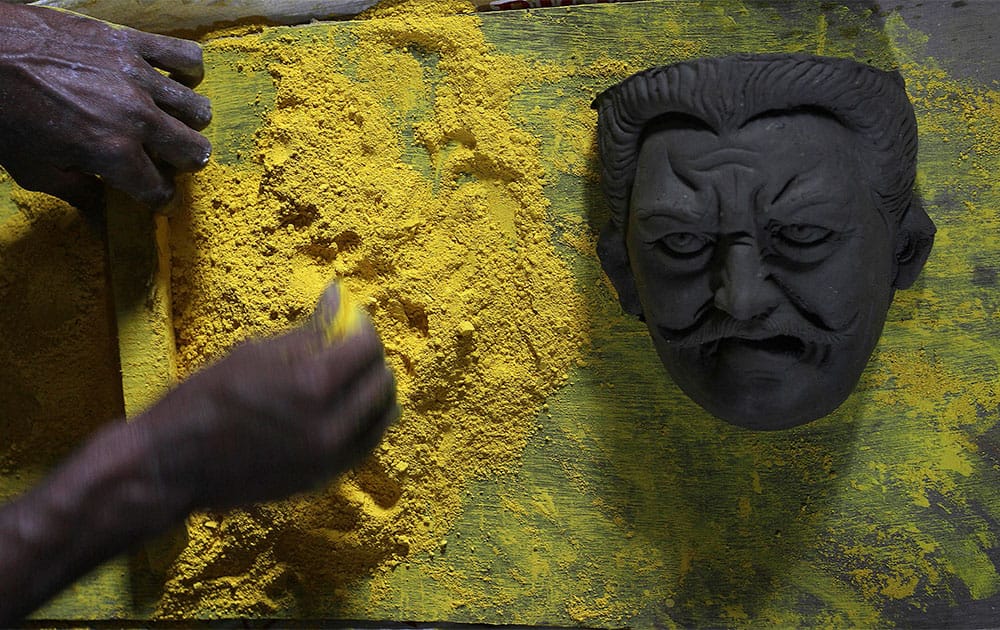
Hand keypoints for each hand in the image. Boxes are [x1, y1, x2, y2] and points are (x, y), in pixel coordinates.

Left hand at [0, 4, 211, 213]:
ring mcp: (137, 76)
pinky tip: (173, 79)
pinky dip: (188, 73)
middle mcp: (134, 116)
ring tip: (168, 121)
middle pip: (193, 151)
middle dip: (181, 163)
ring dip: (187, 123)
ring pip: (198, 109)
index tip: (156, 199)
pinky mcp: (131, 42)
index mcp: (112, 152)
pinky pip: (187, 57)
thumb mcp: (34, 170)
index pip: (160, 190)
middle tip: (164, 160)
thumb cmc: (2, 113)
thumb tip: (105, 226)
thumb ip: (80, 196)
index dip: (160, 200)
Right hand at [138, 284, 397, 510]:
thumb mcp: (254, 353)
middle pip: (383, 382)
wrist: (172, 465)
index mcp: (313, 386)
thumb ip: (307, 332)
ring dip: (372, 392)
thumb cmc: (204, 400)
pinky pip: (365, 444)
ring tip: (348, 378)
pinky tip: (344, 409)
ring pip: (382, 417)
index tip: (347, 320)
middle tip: (348, 348)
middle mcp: (332, 425)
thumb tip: (336, 297)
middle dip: (370, 359)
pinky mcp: (324, 479)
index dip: (360, 327)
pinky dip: (364, 422)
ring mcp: (331, 458)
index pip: (367, 347)